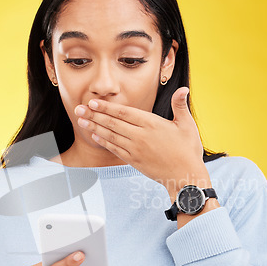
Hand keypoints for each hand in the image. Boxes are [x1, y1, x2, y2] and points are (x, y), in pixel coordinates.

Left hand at [74, 87, 211, 193]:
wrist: (185, 176)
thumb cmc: (188, 151)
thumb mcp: (187, 125)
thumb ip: (180, 106)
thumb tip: (183, 89)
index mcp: (151, 124)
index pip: (124, 112)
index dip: (106, 107)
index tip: (93, 102)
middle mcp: (140, 136)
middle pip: (113, 123)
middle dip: (94, 115)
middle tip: (79, 109)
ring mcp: (135, 150)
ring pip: (111, 136)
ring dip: (94, 128)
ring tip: (82, 121)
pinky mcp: (134, 161)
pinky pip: (115, 149)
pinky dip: (104, 142)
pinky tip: (94, 136)